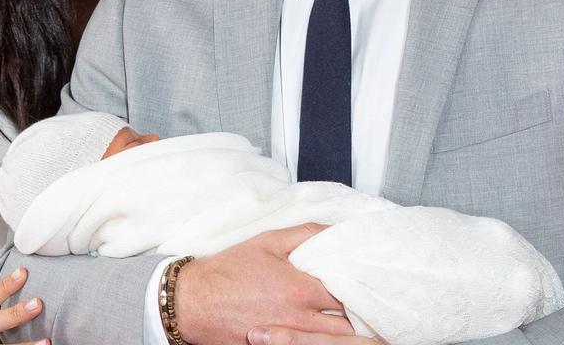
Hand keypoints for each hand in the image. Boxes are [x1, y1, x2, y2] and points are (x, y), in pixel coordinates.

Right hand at [174, 224, 356, 344]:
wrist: (193, 302)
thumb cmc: (227, 271)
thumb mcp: (266, 241)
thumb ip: (305, 234)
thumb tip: (334, 231)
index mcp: (300, 290)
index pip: (348, 294)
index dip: (362, 290)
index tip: (368, 284)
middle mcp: (298, 319)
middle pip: (347, 327)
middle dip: (360, 319)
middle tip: (370, 310)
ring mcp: (288, 340)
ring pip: (331, 343)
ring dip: (346, 335)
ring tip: (358, 327)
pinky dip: (320, 342)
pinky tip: (327, 336)